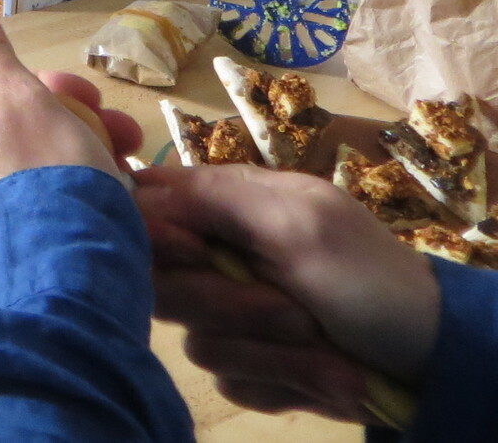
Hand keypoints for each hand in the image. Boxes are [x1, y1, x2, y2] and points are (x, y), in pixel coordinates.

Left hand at [0, 0, 144, 238]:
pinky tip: (112, 201)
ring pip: (38, 167)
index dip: (50, 91)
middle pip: (21, 129)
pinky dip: (76, 196)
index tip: (91, 100)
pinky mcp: (11, 247)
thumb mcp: (19, 93)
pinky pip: (45, 206)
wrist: (69, 269)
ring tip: (129, 168)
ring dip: (86, 156)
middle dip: (77, 123)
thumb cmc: (45, 170)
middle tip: (124, 134)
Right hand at [135, 162, 438, 420]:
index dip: (153, 233)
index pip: (146, 207)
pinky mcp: (251, 364)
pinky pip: (232, 380)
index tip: (192, 253)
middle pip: (163, 284)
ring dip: (276, 354)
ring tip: (330, 350)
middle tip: (293, 314)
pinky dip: (288, 381)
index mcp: (229, 207)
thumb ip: (216, 199)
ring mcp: (233, 316)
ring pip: (200, 342)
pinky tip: (329, 375)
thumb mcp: (300, 226)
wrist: (432, 359)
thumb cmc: (371, 280)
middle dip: (232, 309)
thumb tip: (133, 183)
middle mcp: (221, 258)